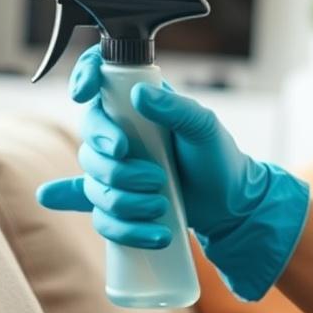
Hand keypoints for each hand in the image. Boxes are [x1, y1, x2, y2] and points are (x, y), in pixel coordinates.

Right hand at [36, 45, 309, 299]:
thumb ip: (176, 108)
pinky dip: (128, 229)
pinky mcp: (116, 206)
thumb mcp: (204, 127)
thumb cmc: (217, 157)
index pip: (96, 79)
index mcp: (133, 107)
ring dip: (128, 202)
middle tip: (155, 177)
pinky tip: (154, 234)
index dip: (83, 78)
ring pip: (94, 187)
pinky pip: (102, 220)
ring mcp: (113, 173)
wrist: (229, 204)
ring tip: (164, 205)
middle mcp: (117, 136)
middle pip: (88, 146)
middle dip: (116, 168)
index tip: (84, 95)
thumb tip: (140, 94)